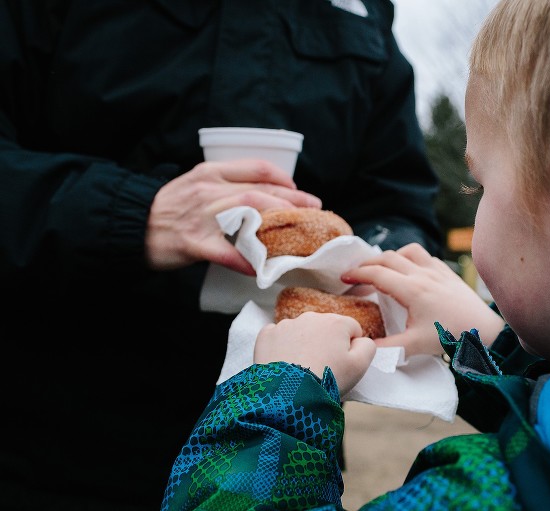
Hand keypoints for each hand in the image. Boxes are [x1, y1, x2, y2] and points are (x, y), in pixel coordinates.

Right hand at [145, 159, 321, 273]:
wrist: (128, 224)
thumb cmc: (167, 208)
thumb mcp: (195, 186)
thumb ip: (223, 187)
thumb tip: (261, 197)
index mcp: (210, 173)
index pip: (256, 167)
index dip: (284, 178)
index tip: (299, 189)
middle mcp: (207, 190)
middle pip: (258, 190)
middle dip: (292, 200)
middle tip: (314, 209)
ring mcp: (199, 216)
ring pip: (247, 212)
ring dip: (277, 223)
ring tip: (298, 234)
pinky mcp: (191, 242)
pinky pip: (225, 252)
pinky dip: (246, 260)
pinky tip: (262, 269)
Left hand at [254, 312, 376, 395]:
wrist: (288, 395)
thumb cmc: (327, 380)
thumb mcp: (359, 366)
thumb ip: (368, 346)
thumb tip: (360, 339)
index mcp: (336, 322)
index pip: (351, 329)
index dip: (349, 348)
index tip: (342, 365)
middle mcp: (310, 317)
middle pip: (325, 329)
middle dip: (325, 344)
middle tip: (322, 368)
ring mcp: (286, 324)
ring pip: (301, 332)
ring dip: (304, 345)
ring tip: (302, 369)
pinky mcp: (267, 335)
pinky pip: (278, 337)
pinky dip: (282, 347)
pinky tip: (284, 364)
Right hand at [341, 243, 504, 355]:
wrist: (486, 331)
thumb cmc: (451, 337)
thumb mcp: (415, 345)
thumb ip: (387, 348)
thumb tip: (364, 349)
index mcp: (412, 290)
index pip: (377, 274)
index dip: (357, 274)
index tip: (343, 279)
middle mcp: (423, 274)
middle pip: (387, 258)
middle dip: (367, 264)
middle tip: (354, 275)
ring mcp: (437, 271)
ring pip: (407, 251)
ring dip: (390, 257)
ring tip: (380, 270)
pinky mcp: (448, 272)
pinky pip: (425, 256)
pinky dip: (411, 259)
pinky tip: (409, 271)